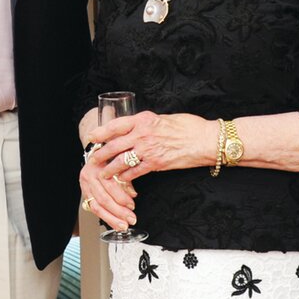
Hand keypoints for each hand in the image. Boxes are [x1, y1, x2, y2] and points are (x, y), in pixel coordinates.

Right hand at [79, 156, 136, 231]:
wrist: (97, 156)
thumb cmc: (110, 159)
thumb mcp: (119, 163)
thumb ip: (126, 178)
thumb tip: (132, 194)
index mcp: (98, 166)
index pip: (109, 185)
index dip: (121, 197)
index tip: (132, 205)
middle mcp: (89, 177)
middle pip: (103, 198)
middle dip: (118, 211)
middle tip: (130, 218)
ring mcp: (85, 186)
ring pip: (97, 207)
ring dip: (112, 218)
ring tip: (123, 225)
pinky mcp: (85, 194)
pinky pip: (94, 209)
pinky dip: (106, 218)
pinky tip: (114, 223)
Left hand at [84, 110, 217, 185]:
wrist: (205, 140)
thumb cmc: (188, 126)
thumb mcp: (163, 118)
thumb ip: (147, 124)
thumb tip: (136, 128)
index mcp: (143, 119)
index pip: (115, 125)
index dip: (101, 132)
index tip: (92, 137)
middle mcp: (143, 133)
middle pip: (114, 145)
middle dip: (100, 154)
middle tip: (92, 159)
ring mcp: (148, 149)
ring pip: (121, 161)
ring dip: (110, 169)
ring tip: (103, 173)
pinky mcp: (156, 164)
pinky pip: (135, 172)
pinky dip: (126, 177)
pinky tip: (122, 180)